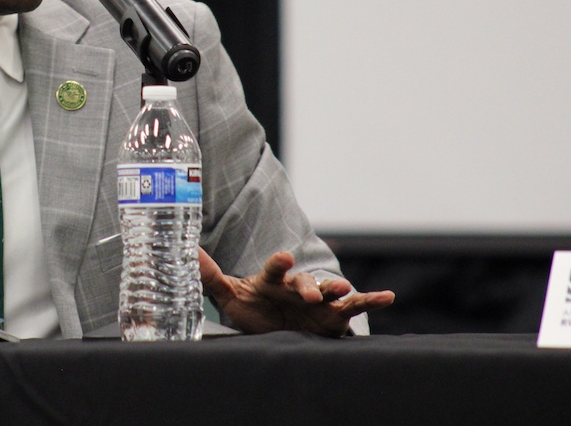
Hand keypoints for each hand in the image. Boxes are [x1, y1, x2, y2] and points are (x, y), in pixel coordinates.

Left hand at [199, 248, 394, 337]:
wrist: (275, 325)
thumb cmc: (253, 307)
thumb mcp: (231, 295)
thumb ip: (211, 276)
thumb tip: (189, 253)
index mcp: (273, 280)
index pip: (275, 270)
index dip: (278, 264)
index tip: (283, 257)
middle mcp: (297, 287)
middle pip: (305, 283)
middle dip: (308, 286)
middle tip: (309, 293)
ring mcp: (318, 299)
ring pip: (331, 290)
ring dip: (338, 289)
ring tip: (346, 289)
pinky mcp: (334, 315)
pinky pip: (355, 306)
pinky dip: (371, 300)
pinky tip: (387, 297)